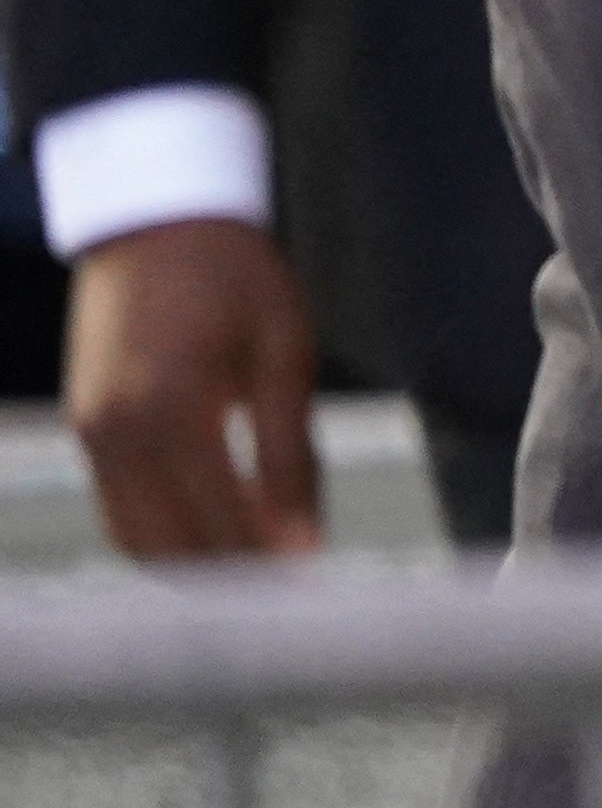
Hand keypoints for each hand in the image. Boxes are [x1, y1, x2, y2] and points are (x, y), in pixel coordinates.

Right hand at [64, 219, 322, 559]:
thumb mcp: (284, 351)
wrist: (155, 218)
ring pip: (138, 541)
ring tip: (262, 568)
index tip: (313, 589)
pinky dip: (162, 535)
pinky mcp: (83, 430)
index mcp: (174, 409)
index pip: (221, 524)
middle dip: (232, 578)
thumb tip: (306, 542)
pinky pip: (118, 511)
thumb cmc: (233, 275)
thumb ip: (292, 452)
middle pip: (172, 548)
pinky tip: (216, 533)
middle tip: (292, 589)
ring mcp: (90, 435)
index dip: (268, 568)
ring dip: (195, 564)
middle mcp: (118, 432)